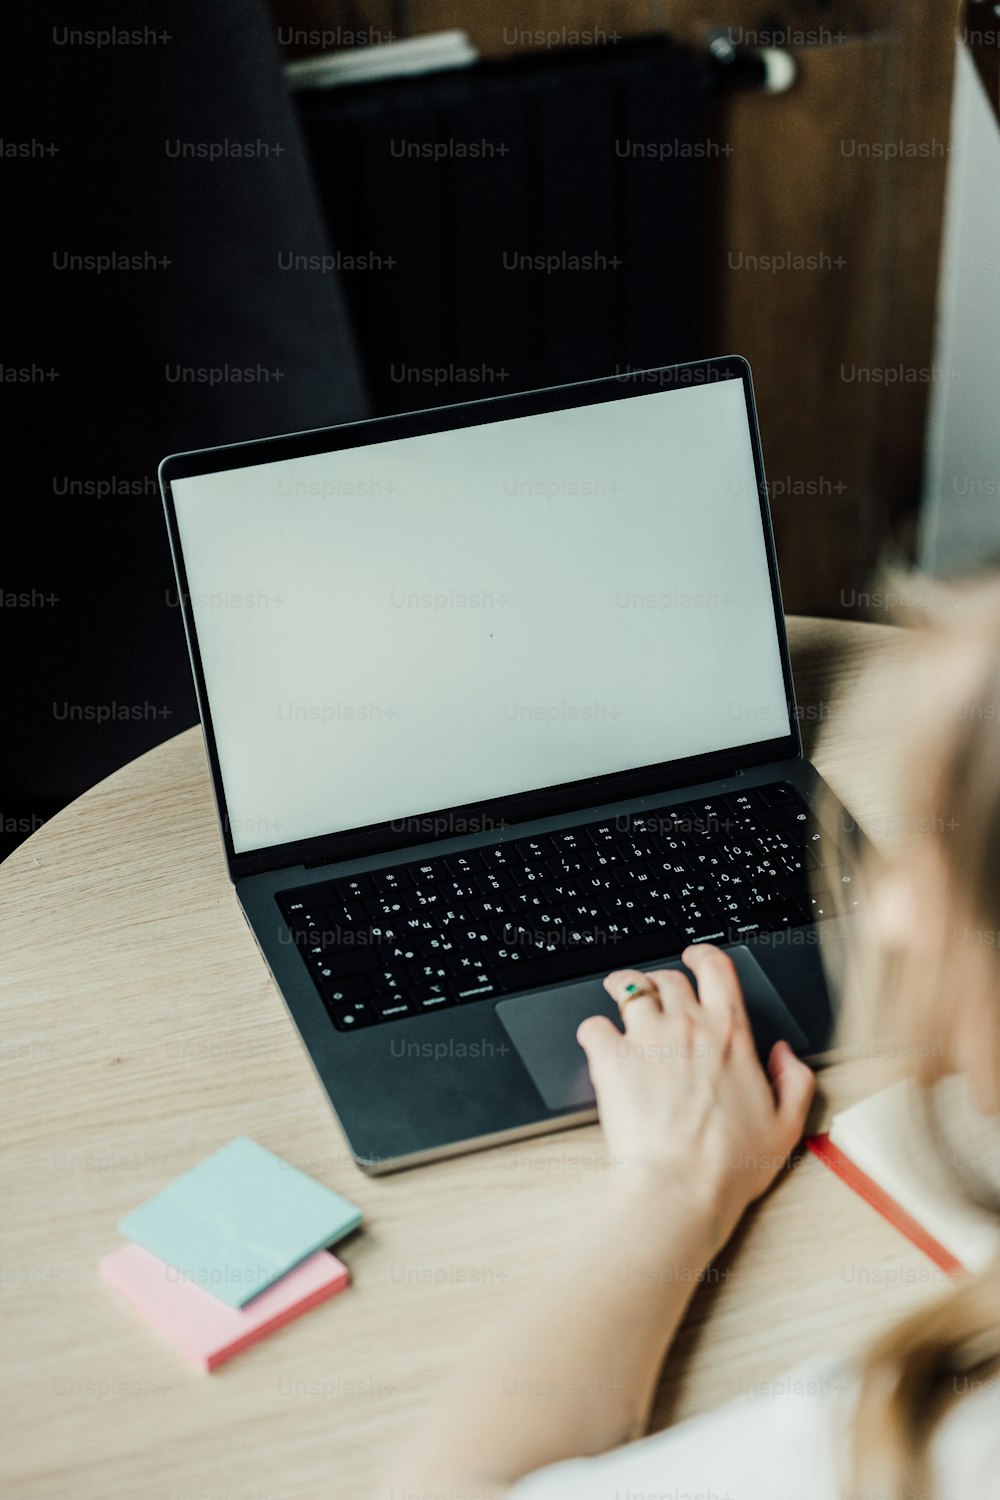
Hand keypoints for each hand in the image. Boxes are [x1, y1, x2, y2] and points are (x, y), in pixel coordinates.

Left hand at [577, 945, 815, 1245]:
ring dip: (624, 988)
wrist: (681, 1188)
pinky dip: (594, 1030)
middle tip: (656, 992)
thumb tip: (785, 1054)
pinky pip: (594, 1026)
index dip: (703, 955)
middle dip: (662, 979)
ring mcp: (646, 1039)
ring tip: (620, 996)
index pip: (716, 968)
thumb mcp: (787, 1125)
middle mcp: (687, 1026)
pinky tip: (599, 1042)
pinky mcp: (611, 1060)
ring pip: (629, 988)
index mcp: (730, 1034)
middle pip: (668, 977)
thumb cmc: (730, 1164)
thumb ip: (794, 1081)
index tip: (695, 958)